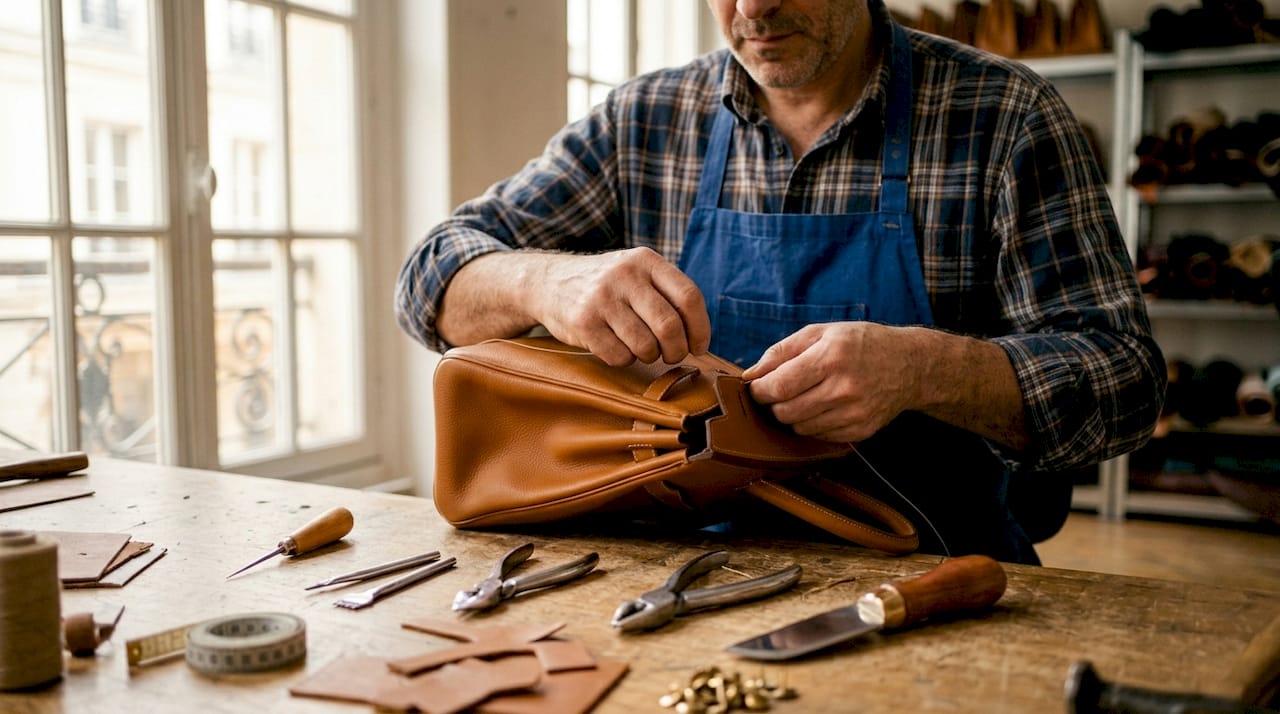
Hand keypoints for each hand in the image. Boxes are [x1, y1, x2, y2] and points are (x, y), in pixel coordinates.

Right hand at [533, 247, 710, 365]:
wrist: (549, 282)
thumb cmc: (607, 286)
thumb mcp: (636, 273)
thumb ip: (667, 294)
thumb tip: (700, 339)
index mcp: (645, 260)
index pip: (689, 296)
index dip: (700, 328)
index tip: (699, 347)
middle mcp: (624, 275)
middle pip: (669, 325)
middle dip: (677, 350)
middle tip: (673, 356)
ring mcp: (601, 298)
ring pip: (645, 346)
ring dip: (650, 356)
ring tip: (642, 349)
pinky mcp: (583, 322)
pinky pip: (619, 356)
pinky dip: (624, 360)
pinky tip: (617, 347)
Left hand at [741, 322, 919, 442]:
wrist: (910, 365)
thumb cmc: (860, 343)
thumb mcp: (821, 332)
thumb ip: (781, 351)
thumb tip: (750, 375)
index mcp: (831, 357)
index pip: (779, 386)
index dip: (760, 390)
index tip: (758, 386)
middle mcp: (844, 387)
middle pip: (785, 411)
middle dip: (774, 403)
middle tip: (781, 391)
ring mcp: (854, 412)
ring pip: (799, 427)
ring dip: (793, 415)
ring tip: (805, 395)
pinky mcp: (860, 430)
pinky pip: (818, 436)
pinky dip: (813, 424)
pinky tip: (824, 406)